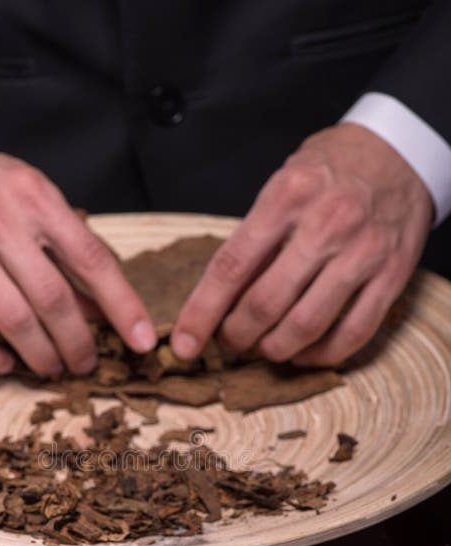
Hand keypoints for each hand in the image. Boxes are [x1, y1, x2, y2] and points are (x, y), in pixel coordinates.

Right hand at [0, 138, 155, 376]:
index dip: (122, 306)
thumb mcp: (35, 197)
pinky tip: (4, 365)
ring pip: (13, 321)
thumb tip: (103, 305)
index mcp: (36, 198)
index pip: (91, 261)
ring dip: (40, 356)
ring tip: (53, 368)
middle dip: (78, 342)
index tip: (141, 339)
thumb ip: (70, 246)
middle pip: (53, 299)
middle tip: (86, 363)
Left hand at [171, 123, 432, 366]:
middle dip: (238, 336)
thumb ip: (255, 237)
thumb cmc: (331, 170)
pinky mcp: (393, 275)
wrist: (400, 152)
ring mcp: (363, 252)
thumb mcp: (283, 183)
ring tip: (265, 347)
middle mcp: (326, 225)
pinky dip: (322, 355)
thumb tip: (218, 298)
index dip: (202, 313)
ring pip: (306, 326)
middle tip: (231, 341)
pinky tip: (305, 354)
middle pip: (265, 304)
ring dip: (276, 349)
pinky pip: (353, 333)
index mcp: (287, 197)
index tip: (184, 344)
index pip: (231, 267)